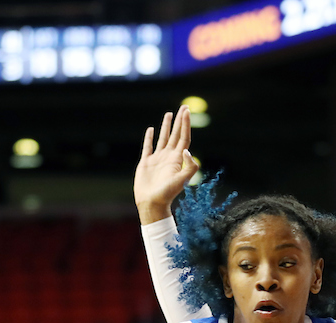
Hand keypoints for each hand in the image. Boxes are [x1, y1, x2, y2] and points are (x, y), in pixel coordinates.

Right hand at [135, 105, 199, 224]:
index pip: (184, 138)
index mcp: (177, 159)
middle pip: (176, 134)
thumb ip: (189, 166)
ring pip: (163, 138)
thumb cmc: (167, 194)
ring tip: (169, 114)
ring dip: (166, 126)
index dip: (186, 124)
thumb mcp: (182, 180)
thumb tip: (186, 150)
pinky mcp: (146, 163)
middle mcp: (169, 157)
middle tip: (184, 107)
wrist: (152, 204)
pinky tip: (151, 130)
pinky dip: (150, 137)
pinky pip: (148, 147)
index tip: (187, 111)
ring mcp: (157, 159)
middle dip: (179, 121)